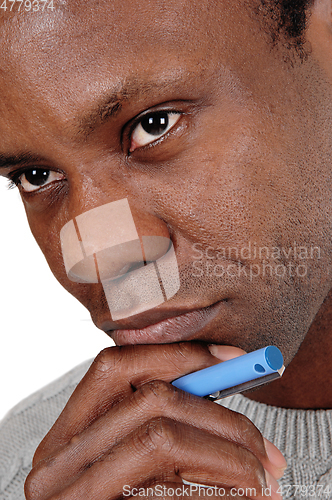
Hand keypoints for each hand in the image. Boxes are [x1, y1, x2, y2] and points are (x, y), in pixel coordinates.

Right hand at [25, 342, 285, 499]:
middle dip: (222, 418)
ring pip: (162, 438)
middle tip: (268, 452)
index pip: (116, 366)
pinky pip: (171, 493)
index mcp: (65, 435)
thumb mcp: (126, 469)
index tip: (233, 361)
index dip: (178, 355)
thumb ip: (154, 429)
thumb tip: (222, 392)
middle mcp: (58, 461)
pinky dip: (217, 494)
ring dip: (228, 457)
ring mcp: (74, 493)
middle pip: (152, 399)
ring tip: (263, 483)